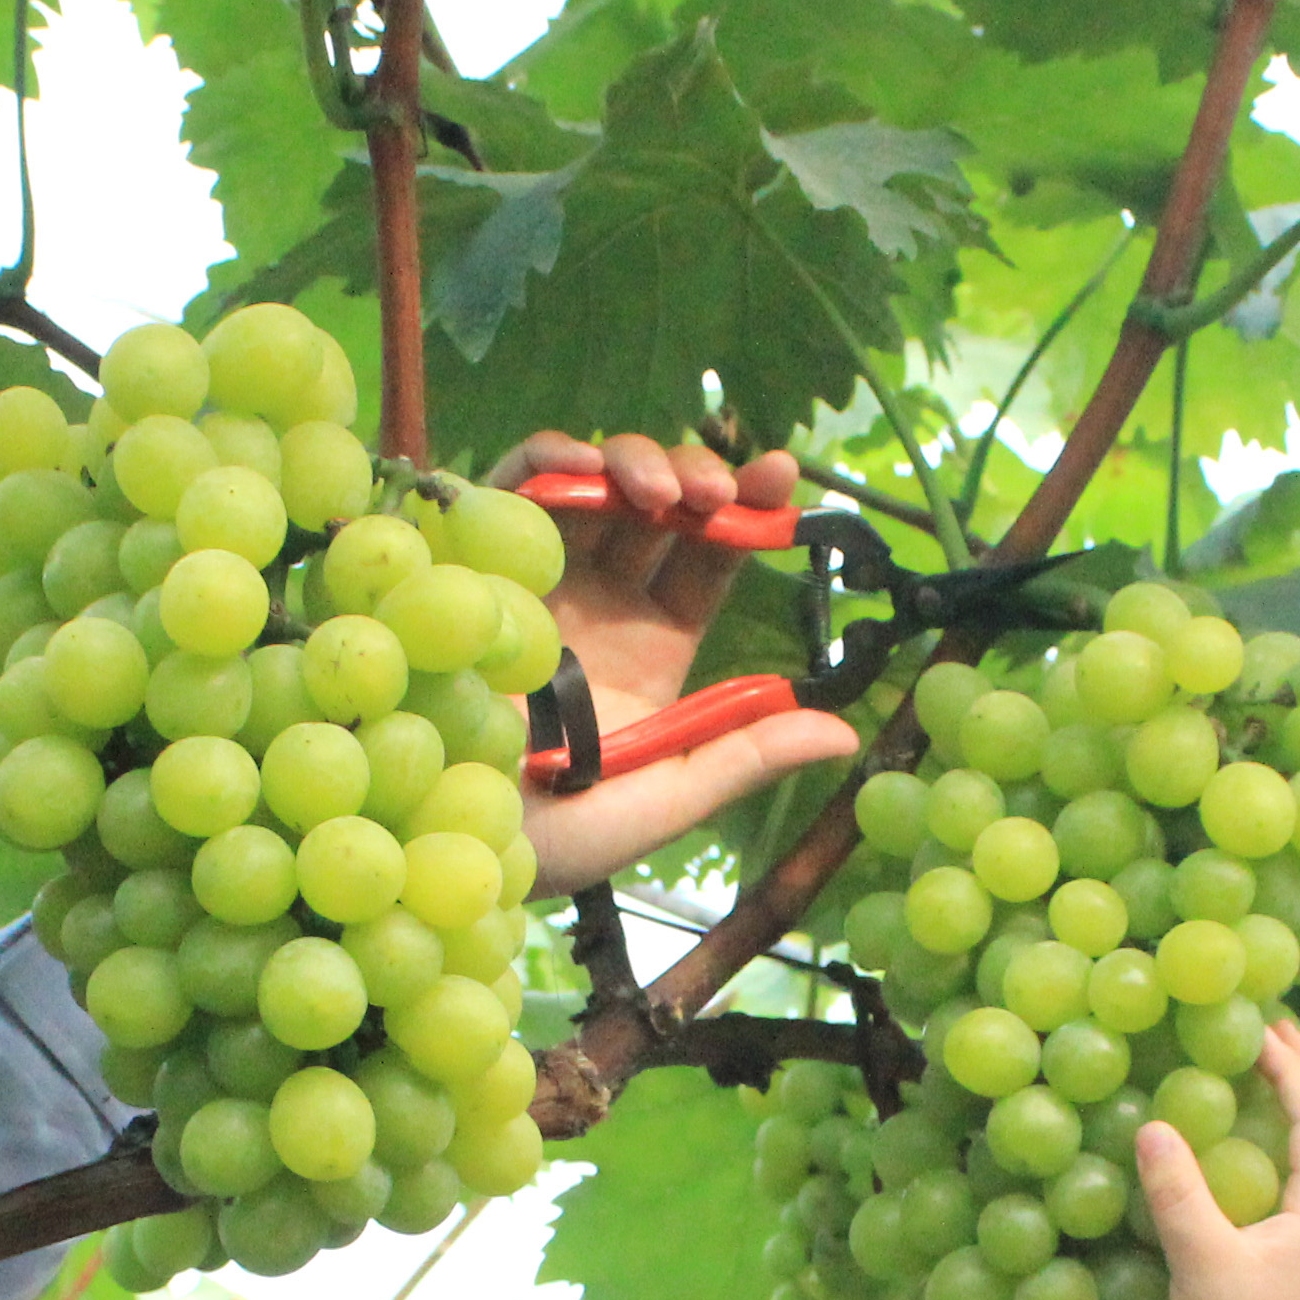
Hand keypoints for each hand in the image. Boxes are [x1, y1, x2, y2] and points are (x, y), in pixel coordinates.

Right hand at [492, 430, 857, 892]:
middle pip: (660, 507)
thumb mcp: (664, 796)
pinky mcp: (476, 564)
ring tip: (658, 492)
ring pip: (596, 484)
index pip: (710, 558)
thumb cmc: (555, 837)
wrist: (452, 839)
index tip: (783, 476)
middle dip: (697, 478)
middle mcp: (599, 601)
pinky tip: (579, 466)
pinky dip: (546, 459)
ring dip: (633, 464)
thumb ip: (747, 756)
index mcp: (652, 647)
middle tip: (715, 493)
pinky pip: (509, 490)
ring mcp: (538, 577)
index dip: (750, 511)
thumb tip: (847, 735)